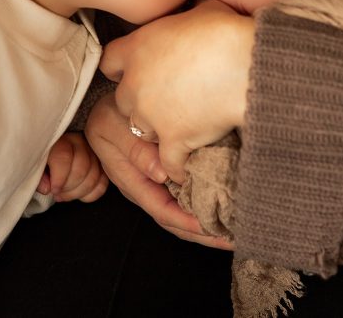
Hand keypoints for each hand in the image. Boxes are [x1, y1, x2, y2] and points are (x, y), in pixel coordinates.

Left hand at [37, 132, 107, 202]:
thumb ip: (38, 177)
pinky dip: (92, 194)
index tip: (53, 190)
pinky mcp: (102, 165)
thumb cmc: (44, 163)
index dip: (59, 178)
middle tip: (58, 194)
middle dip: (69, 188)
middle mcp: (80, 143)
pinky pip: (103, 183)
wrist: (54, 156)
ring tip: (66, 195)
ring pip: (94, 177)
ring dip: (79, 192)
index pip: (64, 157)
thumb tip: (47, 188)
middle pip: (82, 168)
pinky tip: (80, 195)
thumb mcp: (35, 167)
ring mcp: (93, 154)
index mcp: (61, 141)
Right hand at [85, 94, 232, 249]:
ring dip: (206, 222)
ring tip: (234, 229)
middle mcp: (145, 188)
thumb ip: (135, 149)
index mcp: (131, 181)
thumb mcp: (115, 127)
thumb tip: (161, 175)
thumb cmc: (110, 114)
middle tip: (233, 239)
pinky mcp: (166, 174)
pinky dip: (204, 202)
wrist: (108, 105)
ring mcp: (155, 183)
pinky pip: (185, 195)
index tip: (212, 227)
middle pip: (175, 220)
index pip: (162, 210)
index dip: (187, 222)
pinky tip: (224, 202)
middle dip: (203, 233)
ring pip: (182, 211)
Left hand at [99, 0, 253, 182]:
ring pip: (142, 131)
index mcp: (138, 48)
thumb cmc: (227, 32)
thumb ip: (188, 18)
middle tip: (166, 99)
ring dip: (159, 130)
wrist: (246, 65)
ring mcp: (152, 115)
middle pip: (124, 101)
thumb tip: (198, 12)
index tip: (135, 70)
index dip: (123, 67)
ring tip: (181, 127)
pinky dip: (177, 166)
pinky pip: (168, 162)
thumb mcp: (204, 11)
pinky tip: (185, 168)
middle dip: (142, 101)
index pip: (110, 61)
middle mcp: (136, 84)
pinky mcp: (173, 140)